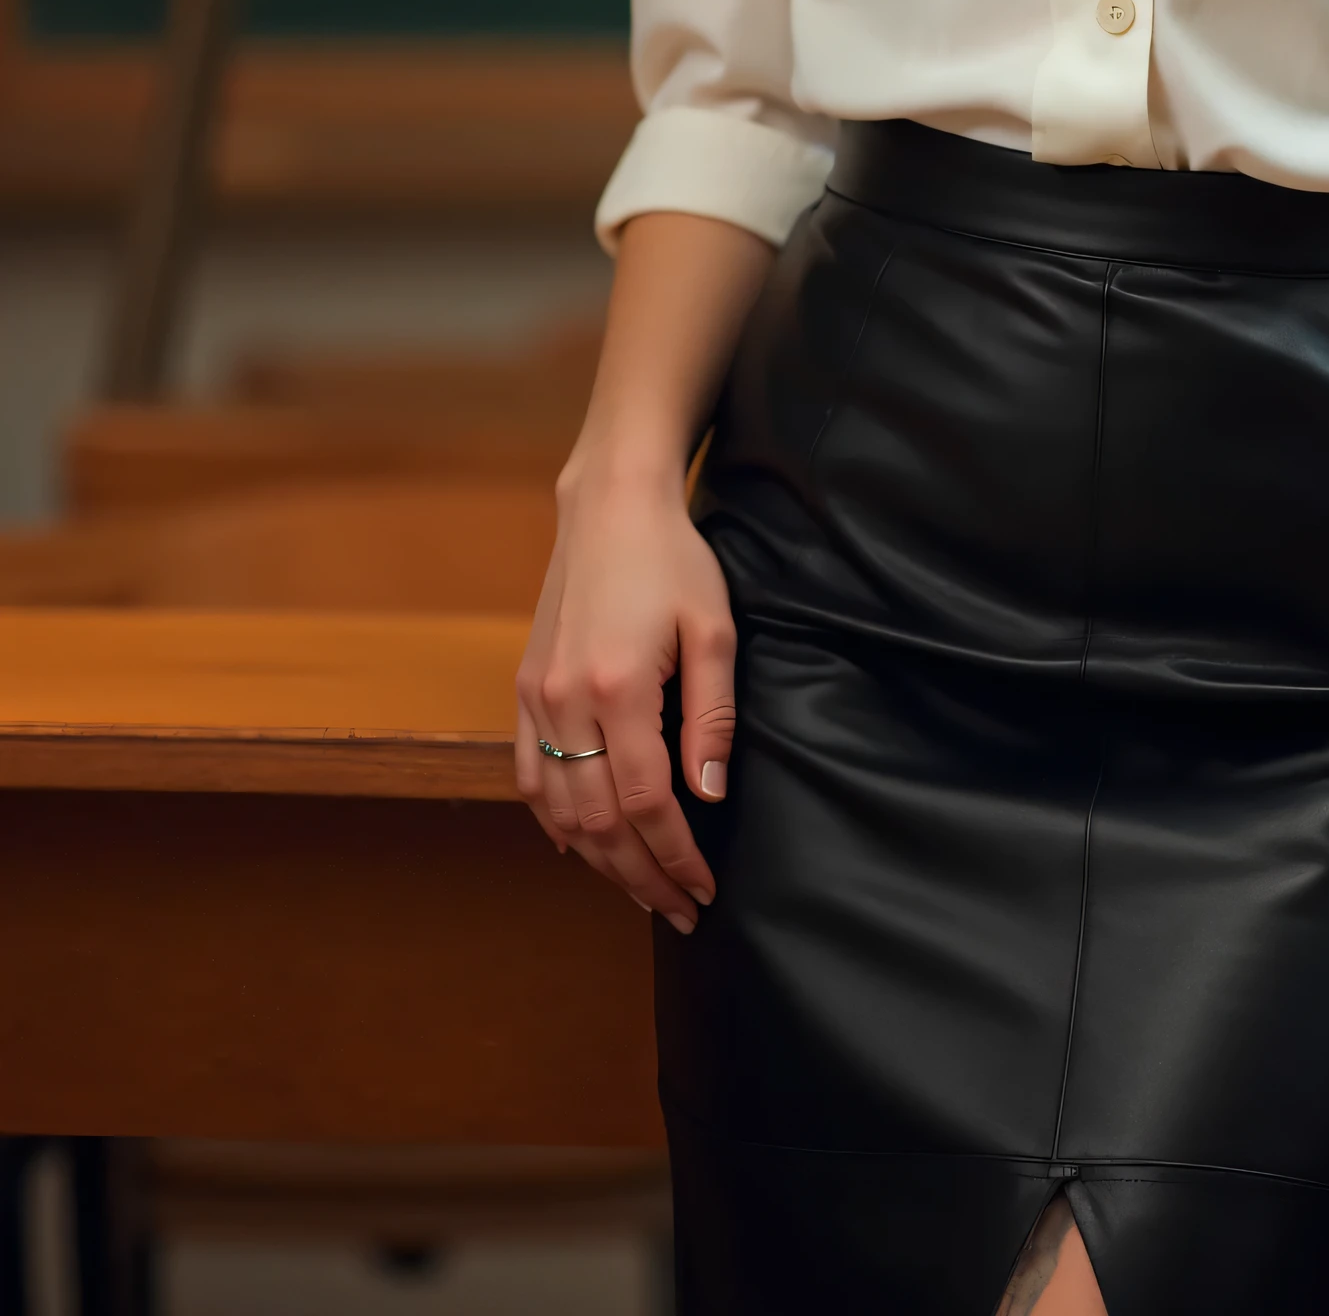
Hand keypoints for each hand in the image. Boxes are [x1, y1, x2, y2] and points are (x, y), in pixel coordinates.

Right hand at [514, 464, 736, 933]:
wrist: (610, 508)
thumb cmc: (674, 560)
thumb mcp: (714, 629)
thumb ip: (712, 716)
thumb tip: (707, 794)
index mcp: (619, 688)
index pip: (647, 804)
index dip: (676, 856)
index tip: (703, 889)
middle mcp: (566, 701)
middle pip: (601, 820)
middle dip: (642, 875)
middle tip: (678, 909)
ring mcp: (537, 698)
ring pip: (562, 810)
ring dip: (601, 860)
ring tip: (641, 888)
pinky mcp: (525, 690)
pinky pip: (531, 776)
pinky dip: (554, 821)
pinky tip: (581, 845)